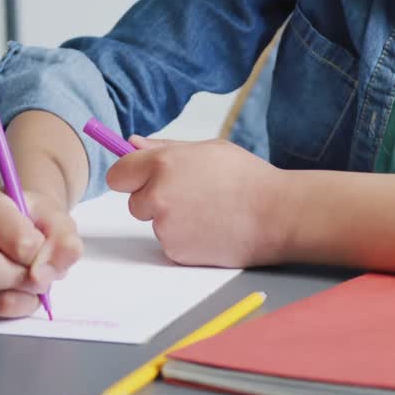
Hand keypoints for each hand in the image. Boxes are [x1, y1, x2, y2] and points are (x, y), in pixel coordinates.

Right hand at [0, 189, 81, 318]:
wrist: (24, 225)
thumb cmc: (36, 221)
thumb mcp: (58, 220)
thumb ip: (63, 242)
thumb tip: (43, 275)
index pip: (17, 243)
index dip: (40, 252)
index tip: (44, 245)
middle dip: (23, 278)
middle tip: (40, 272)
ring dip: (24, 297)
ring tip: (32, 280)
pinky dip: (13, 308)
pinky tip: (18, 289)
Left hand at [106, 137, 282, 267]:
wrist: (276, 214)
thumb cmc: (248, 178)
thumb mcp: (210, 150)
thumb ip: (166, 147)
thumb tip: (132, 143)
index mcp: (163, 164)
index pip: (118, 174)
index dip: (132, 177)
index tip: (144, 180)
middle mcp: (158, 195)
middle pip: (134, 202)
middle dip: (155, 200)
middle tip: (193, 196)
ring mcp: (165, 226)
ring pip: (155, 223)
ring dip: (173, 220)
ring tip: (210, 212)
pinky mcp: (176, 250)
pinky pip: (171, 242)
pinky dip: (186, 238)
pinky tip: (212, 228)